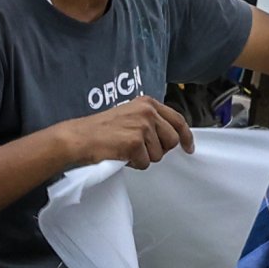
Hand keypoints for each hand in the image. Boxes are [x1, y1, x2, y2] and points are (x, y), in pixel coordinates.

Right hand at [52, 96, 192, 172]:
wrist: (79, 137)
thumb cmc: (101, 130)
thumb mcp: (129, 115)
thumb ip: (151, 121)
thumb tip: (170, 138)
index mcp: (147, 103)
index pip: (178, 120)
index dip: (186, 136)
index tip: (188, 147)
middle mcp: (148, 112)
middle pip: (171, 140)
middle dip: (159, 150)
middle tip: (141, 150)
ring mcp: (142, 126)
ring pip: (158, 155)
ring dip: (143, 157)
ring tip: (126, 150)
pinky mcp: (135, 142)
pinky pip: (145, 163)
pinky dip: (133, 164)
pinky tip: (121, 155)